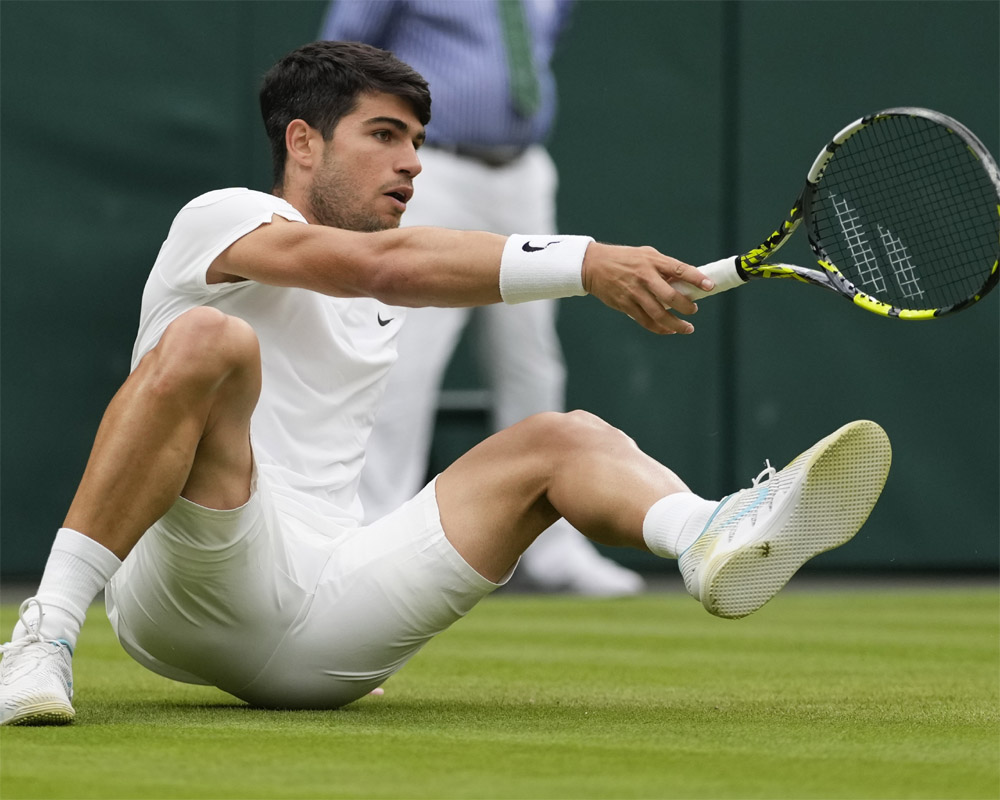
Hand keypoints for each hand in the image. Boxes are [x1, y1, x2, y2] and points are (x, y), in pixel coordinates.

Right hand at [581, 243, 713, 333]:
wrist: (593, 266)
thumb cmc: (623, 259)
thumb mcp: (645, 255)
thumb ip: (664, 266)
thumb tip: (684, 281)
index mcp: (652, 261)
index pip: (679, 270)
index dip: (696, 279)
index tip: (710, 286)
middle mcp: (644, 277)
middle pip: (671, 297)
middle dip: (686, 307)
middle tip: (694, 310)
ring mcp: (634, 293)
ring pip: (659, 314)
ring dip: (676, 324)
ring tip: (687, 328)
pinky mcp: (625, 305)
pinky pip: (646, 321)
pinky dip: (660, 328)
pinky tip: (669, 330)